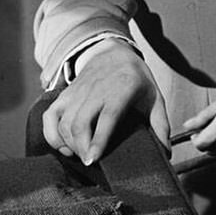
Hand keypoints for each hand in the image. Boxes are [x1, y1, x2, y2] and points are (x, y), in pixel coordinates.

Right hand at [42, 39, 168, 164]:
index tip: (93, 159)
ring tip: (80, 154)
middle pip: (80, 122)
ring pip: (64, 121)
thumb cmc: (136, 78)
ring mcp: (78, 91)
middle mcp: (96, 89)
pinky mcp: (65, 94)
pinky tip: (63, 145)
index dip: (98, 139)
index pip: (107, 116)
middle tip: (89, 162)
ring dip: (68, 143)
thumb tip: (165, 152)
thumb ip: (160, 124)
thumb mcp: (154, 96)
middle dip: (81, 147)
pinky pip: (50, 116)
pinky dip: (51, 134)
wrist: (114, 52)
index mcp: (122, 89)